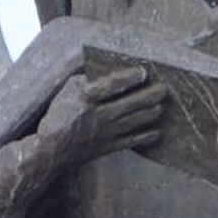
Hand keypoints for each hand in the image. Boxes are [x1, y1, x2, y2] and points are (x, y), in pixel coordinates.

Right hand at [35, 66, 167, 173]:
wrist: (52, 149)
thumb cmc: (59, 114)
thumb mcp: (67, 90)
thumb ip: (87, 79)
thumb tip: (105, 68)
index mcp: (86, 98)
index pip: (111, 85)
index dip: (129, 78)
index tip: (143, 72)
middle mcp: (99, 115)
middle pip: (130, 104)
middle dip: (150, 96)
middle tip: (165, 89)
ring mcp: (106, 133)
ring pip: (135, 121)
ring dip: (152, 113)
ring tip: (163, 105)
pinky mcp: (109, 147)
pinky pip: (132, 141)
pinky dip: (146, 136)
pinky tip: (158, 131)